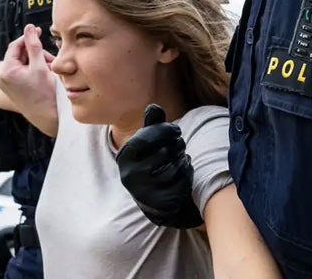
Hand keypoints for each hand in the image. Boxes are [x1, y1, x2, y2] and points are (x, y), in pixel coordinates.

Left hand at [0, 24, 57, 136]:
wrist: (47, 117)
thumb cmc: (45, 95)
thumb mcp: (40, 66)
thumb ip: (33, 45)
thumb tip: (29, 28)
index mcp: (7, 71)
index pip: (15, 46)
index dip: (28, 37)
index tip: (38, 31)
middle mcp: (3, 78)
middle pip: (20, 55)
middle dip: (36, 54)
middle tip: (51, 59)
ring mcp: (7, 85)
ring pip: (23, 63)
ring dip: (37, 62)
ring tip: (50, 69)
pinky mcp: (13, 89)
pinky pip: (23, 73)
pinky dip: (34, 70)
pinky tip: (45, 75)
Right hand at [116, 104, 203, 227]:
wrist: (153, 197)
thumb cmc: (151, 161)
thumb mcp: (148, 142)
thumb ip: (152, 124)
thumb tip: (154, 107)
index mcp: (123, 157)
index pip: (144, 138)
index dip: (164, 130)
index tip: (177, 130)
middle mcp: (129, 176)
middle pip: (163, 152)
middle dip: (178, 145)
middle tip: (180, 145)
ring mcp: (144, 192)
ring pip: (174, 167)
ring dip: (184, 158)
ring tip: (182, 157)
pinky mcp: (160, 203)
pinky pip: (182, 182)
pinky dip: (188, 173)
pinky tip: (185, 170)